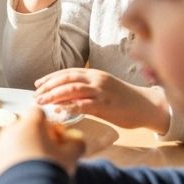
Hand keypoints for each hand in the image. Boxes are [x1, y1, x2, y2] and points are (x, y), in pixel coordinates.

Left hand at [34, 68, 169, 132]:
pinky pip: (83, 104)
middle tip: (36, 95)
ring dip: (54, 95)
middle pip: (66, 79)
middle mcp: (97, 79)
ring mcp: (101, 91)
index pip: (68, 72)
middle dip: (48, 86)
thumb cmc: (125, 100)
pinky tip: (58, 111)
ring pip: (72, 89)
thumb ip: (87, 91)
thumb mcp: (104, 89)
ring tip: (42, 102)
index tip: (38, 84)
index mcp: (95, 74)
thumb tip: (66, 98)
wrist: (147, 106)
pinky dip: (68, 107)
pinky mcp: (106, 105)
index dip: (51, 78)